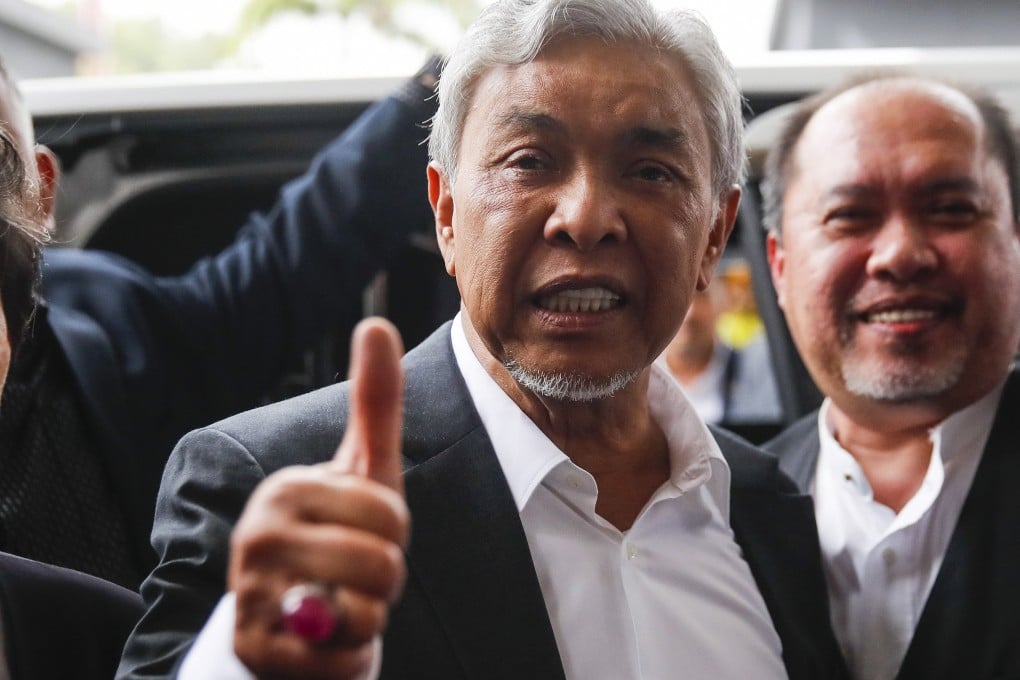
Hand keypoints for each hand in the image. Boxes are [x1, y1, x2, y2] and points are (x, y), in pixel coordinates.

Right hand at [230, 317, 408, 679]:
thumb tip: (377, 322)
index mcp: (287, 489)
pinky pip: (345, 659)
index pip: (390, 515)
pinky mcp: (257, 648)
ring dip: (369, 616)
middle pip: (383, 564)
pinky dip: (352, 655)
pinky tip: (325, 638)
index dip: (395, 532)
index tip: (365, 531)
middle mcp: (258, 536)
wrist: (289, 613)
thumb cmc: (337, 532)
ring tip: (339, 601)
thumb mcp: (362, 469)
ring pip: (367, 613)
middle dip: (386, 577)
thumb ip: (375, 401)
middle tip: (355, 573)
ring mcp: (252, 595)